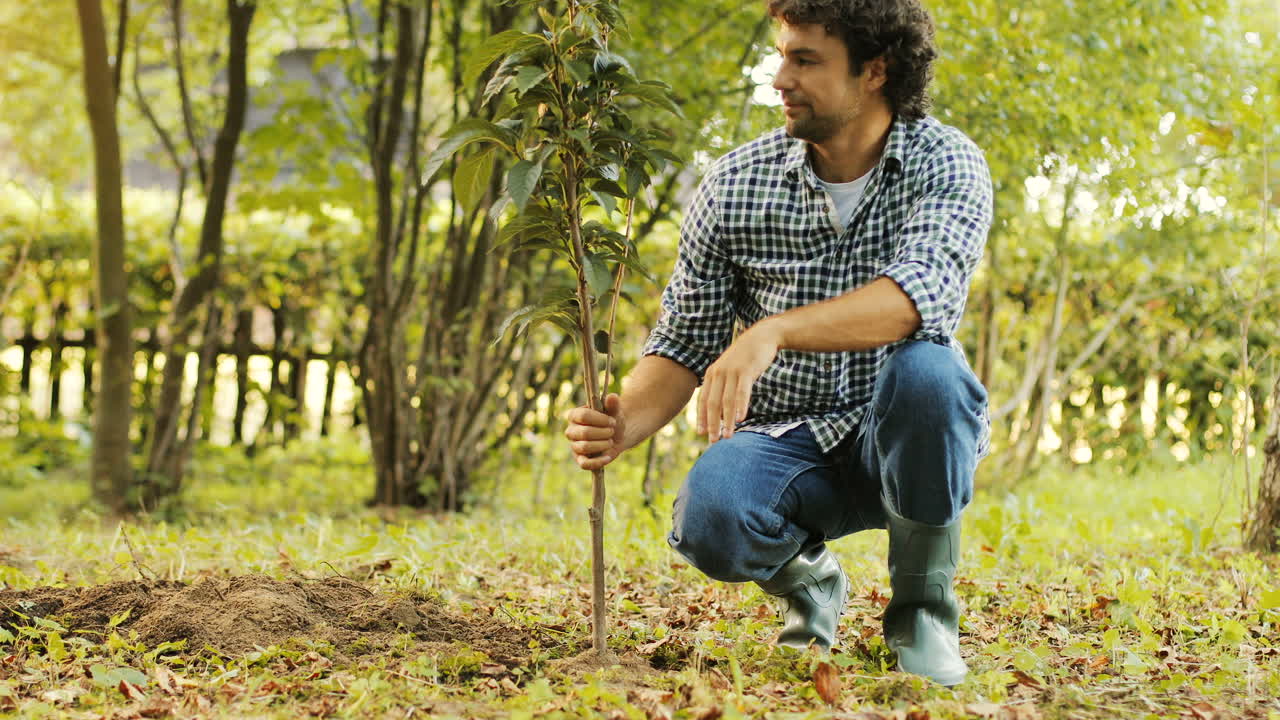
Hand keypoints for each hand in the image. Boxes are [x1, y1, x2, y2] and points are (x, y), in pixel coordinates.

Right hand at [563, 393, 625, 470]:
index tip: (612, 421)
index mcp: (575, 415)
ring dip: (602, 444)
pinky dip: (598, 461)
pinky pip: (584, 464)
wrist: (616, 435)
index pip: (582, 416)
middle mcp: (571, 431)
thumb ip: (613, 404)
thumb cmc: (611, 420)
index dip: (599, 419)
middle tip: (612, 431)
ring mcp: (574, 446)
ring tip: (610, 441)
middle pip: (584, 433)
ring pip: (584, 447)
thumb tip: (613, 397)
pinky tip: (608, 456)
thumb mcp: (614, 411)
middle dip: (603, 433)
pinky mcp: (580, 459)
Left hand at [698, 321, 781, 443]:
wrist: (761, 337)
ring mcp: (731, 371)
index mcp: (711, 374)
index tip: (701, 433)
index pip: (703, 400)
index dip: (702, 417)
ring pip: (726, 401)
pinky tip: (740, 419)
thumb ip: (723, 385)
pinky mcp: (745, 370)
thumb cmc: (746, 357)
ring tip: (727, 436)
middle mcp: (718, 373)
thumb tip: (720, 407)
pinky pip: (741, 392)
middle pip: (713, 403)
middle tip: (713, 441)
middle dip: (712, 424)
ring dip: (726, 420)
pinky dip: (740, 406)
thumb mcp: (729, 370)